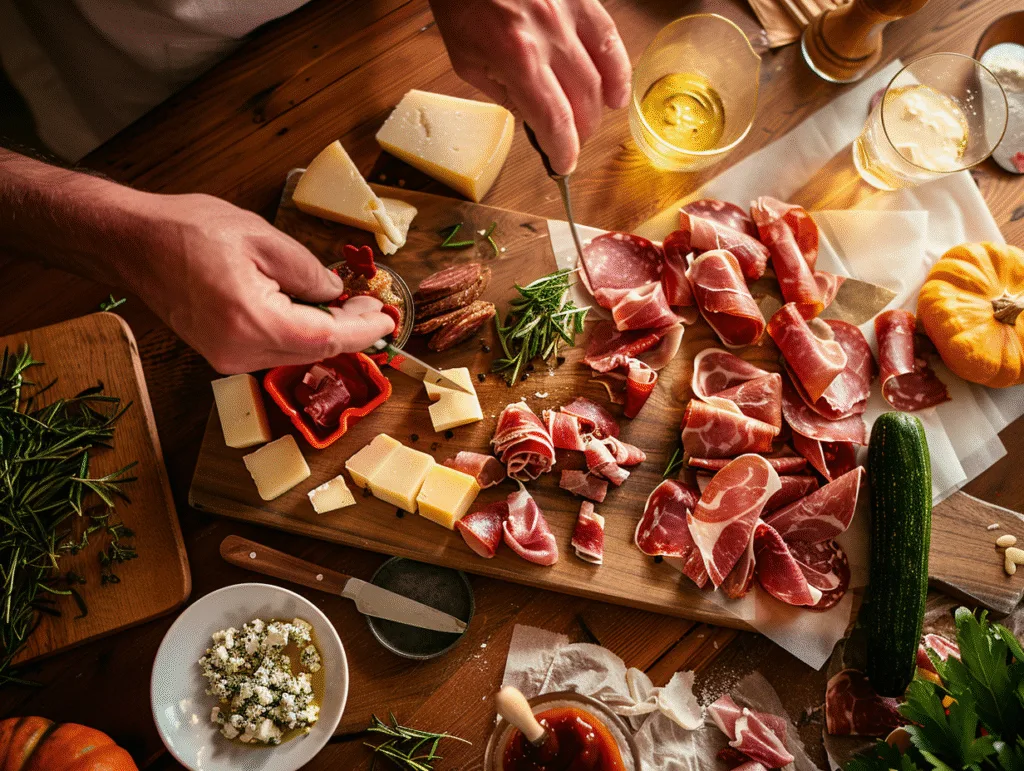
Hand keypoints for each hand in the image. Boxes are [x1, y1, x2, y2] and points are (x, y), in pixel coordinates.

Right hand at [121, 193, 395, 373]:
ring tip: (348, 303)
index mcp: (252, 322)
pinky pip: (276, 350)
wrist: (133, 242)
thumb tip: (335, 291)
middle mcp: (239, 351)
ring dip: (327, 332)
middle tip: (372, 302)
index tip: (388, 317)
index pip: (326, 338)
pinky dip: (301, 334)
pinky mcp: (222, 354)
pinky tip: (313, 310)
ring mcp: (228, 358)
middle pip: (315, 352)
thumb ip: (307, 270)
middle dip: (351, 330)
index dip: (364, 329)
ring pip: (297, 354)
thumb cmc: (188, 231)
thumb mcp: (262, 237)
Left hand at [430, 0, 630, 174]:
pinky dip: (618, 69)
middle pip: (582, 102)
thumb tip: (531, 116)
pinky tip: (617, 93)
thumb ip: (501, 91)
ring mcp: (569, 15)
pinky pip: (609, 38)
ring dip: (599, 108)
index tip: (563, 165)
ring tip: (591, 122)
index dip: (563, 150)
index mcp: (516, 58)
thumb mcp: (466, 59)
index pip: (554, 119)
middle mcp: (549, 37)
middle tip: (570, 142)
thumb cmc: (461, 3)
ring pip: (601, 75)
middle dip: (579, 133)